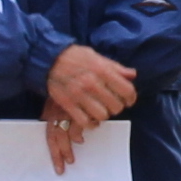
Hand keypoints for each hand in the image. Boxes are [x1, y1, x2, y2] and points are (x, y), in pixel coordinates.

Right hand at [43, 41, 137, 169]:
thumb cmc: (75, 56)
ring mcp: (79, 95)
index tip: (128, 100)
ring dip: (103, 115)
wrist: (48, 58)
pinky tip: (90, 119)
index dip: (131, 98)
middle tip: (111, 104)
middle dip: (116, 107)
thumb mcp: (97, 56)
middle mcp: (92, 83)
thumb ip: (115, 67)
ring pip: (102, 116)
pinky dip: (90, 123)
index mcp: (102, 70)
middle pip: (116, 106)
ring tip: (100, 110)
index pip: (127, 90)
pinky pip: (85, 122)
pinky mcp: (68, 104)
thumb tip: (132, 75)